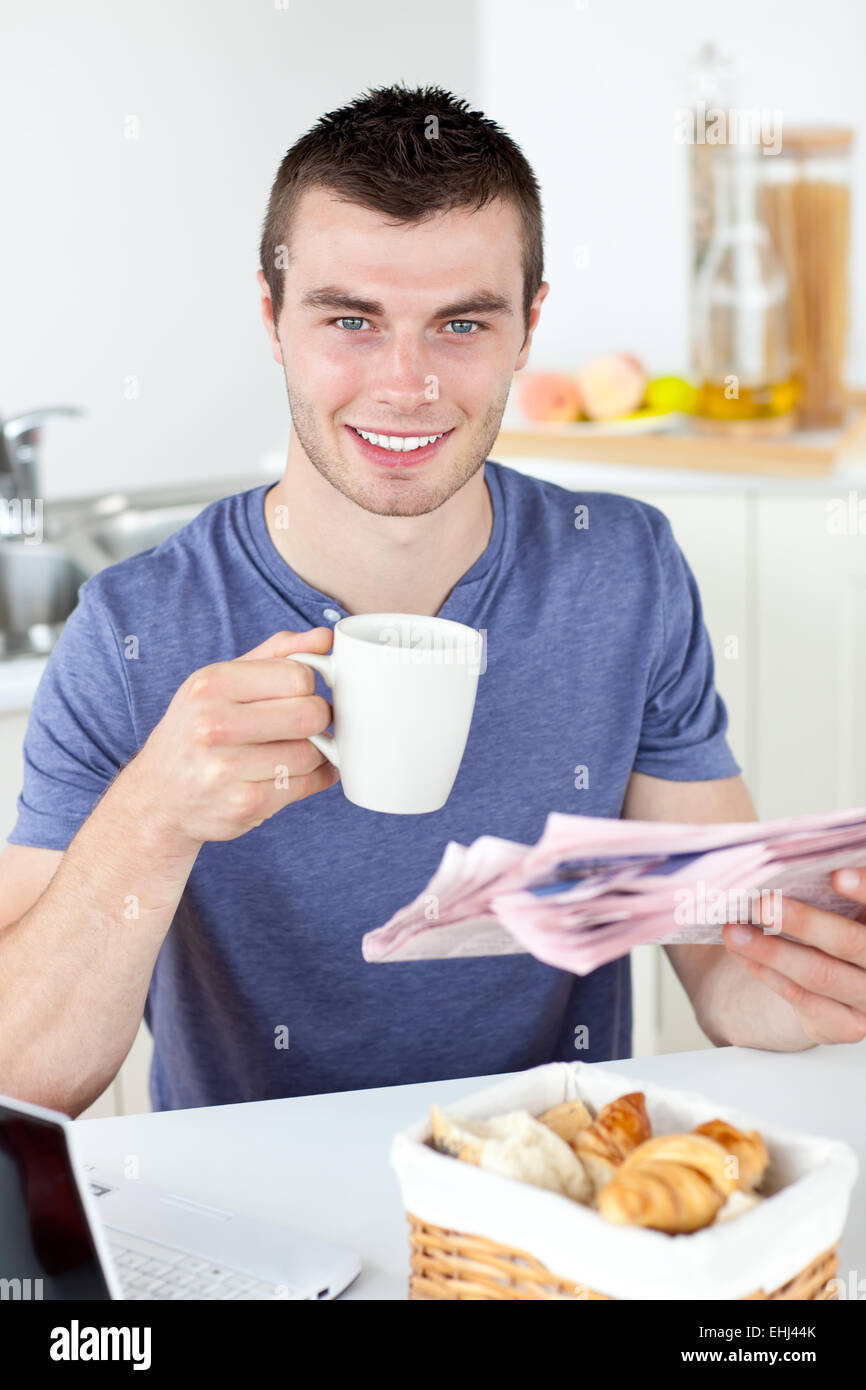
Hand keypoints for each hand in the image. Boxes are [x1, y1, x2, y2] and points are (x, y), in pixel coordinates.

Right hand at [124, 628, 339, 851]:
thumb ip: (274, 655)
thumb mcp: (221, 683)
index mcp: (210, 685)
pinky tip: (294, 775)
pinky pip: (306, 785)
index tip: (300, 695)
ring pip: (312, 752)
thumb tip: (323, 637)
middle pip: (310, 713)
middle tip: (304, 724)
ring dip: (315, 753)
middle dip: (318, 719)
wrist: (158, 799)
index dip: (309, 686)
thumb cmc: (196, 732)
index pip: (297, 675)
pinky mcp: (245, 804)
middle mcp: (213, 725)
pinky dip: (312, 779)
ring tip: (293, 750)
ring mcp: (227, 769)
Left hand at [721, 869, 865, 1044]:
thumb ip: (832, 891)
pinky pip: (802, 998)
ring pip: (820, 974)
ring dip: (771, 951)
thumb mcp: (841, 907)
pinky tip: (742, 953)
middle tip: (763, 903)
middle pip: (850, 943)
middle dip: (805, 922)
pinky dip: (767, 972)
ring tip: (734, 930)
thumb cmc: (837, 927)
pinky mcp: (847, 1026)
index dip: (864, 891)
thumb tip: (789, 863)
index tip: (836, 876)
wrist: (838, 979)